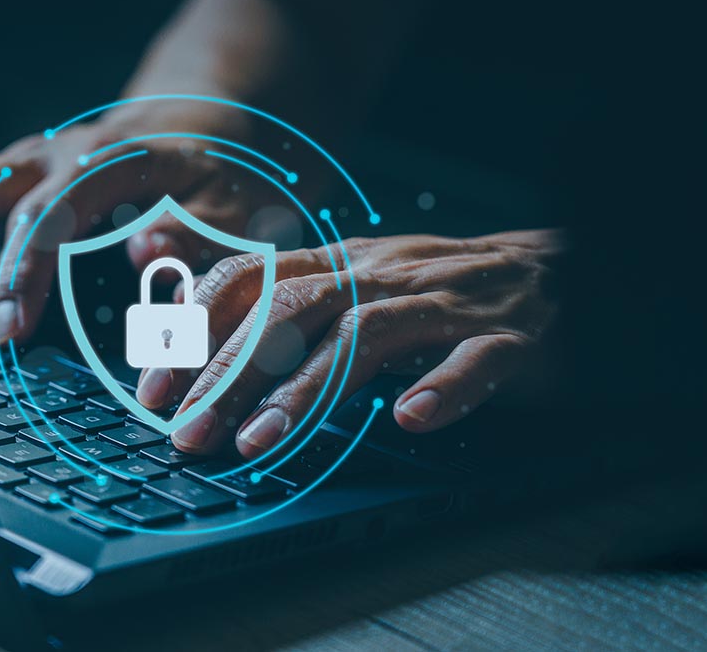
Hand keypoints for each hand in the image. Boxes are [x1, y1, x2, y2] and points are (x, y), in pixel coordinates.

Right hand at [0, 104, 263, 342]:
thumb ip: (198, 234)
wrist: (199, 120)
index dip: (20, 271)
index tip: (5, 330)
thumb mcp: (234, 205)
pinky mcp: (0, 182)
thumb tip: (146, 254)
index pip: (43, 214)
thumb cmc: (218, 172)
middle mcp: (44, 159)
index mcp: (101, 164)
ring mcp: (14, 167)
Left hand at [135, 231, 562, 456]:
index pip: (253, 278)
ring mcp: (443, 303)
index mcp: (341, 263)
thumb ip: (284, 303)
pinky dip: (444, 387)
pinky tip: (412, 420)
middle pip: (292, 311)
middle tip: (188, 432)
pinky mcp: (507, 335)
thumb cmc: (436, 287)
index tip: (155, 387)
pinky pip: (474, 357)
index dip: (197, 329)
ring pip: (365, 336)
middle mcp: (382, 275)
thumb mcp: (352, 283)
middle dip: (231, 373)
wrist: (551, 267)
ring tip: (259, 443)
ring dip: (306, 391)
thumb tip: (193, 330)